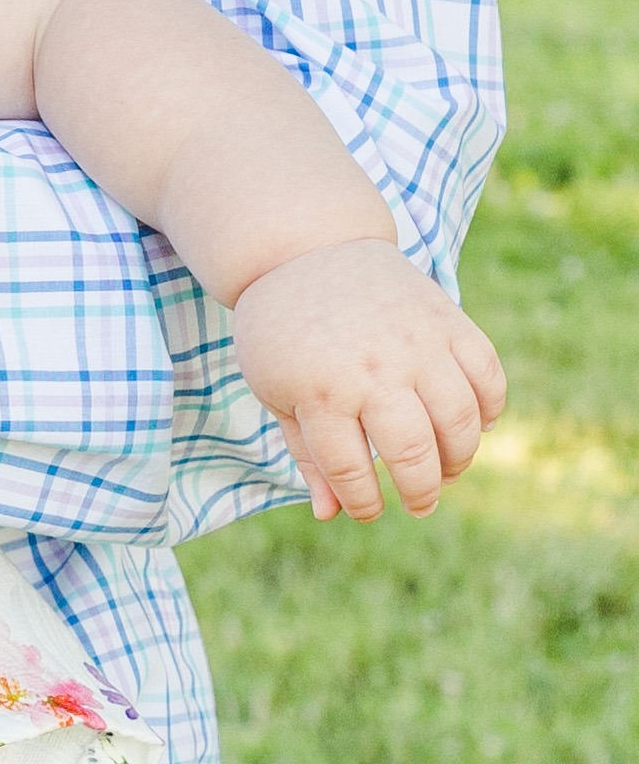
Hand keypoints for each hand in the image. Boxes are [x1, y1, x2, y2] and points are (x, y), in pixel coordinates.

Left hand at [229, 236, 504, 518]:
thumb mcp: (274, 389)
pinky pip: (487, 374)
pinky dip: (491, 407)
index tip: (369, 510)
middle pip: (413, 452)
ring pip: (460, 419)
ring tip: (447, 470)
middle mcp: (372, 370)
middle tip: (421, 503)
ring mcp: (416, 343)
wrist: (307, 248)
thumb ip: (306, 452)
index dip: (364, 503)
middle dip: (421, 492)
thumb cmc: (285, 331)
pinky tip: (477, 424)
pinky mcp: (447, 319)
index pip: (351, 470)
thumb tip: (331, 515)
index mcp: (320, 392)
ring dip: (461, 458)